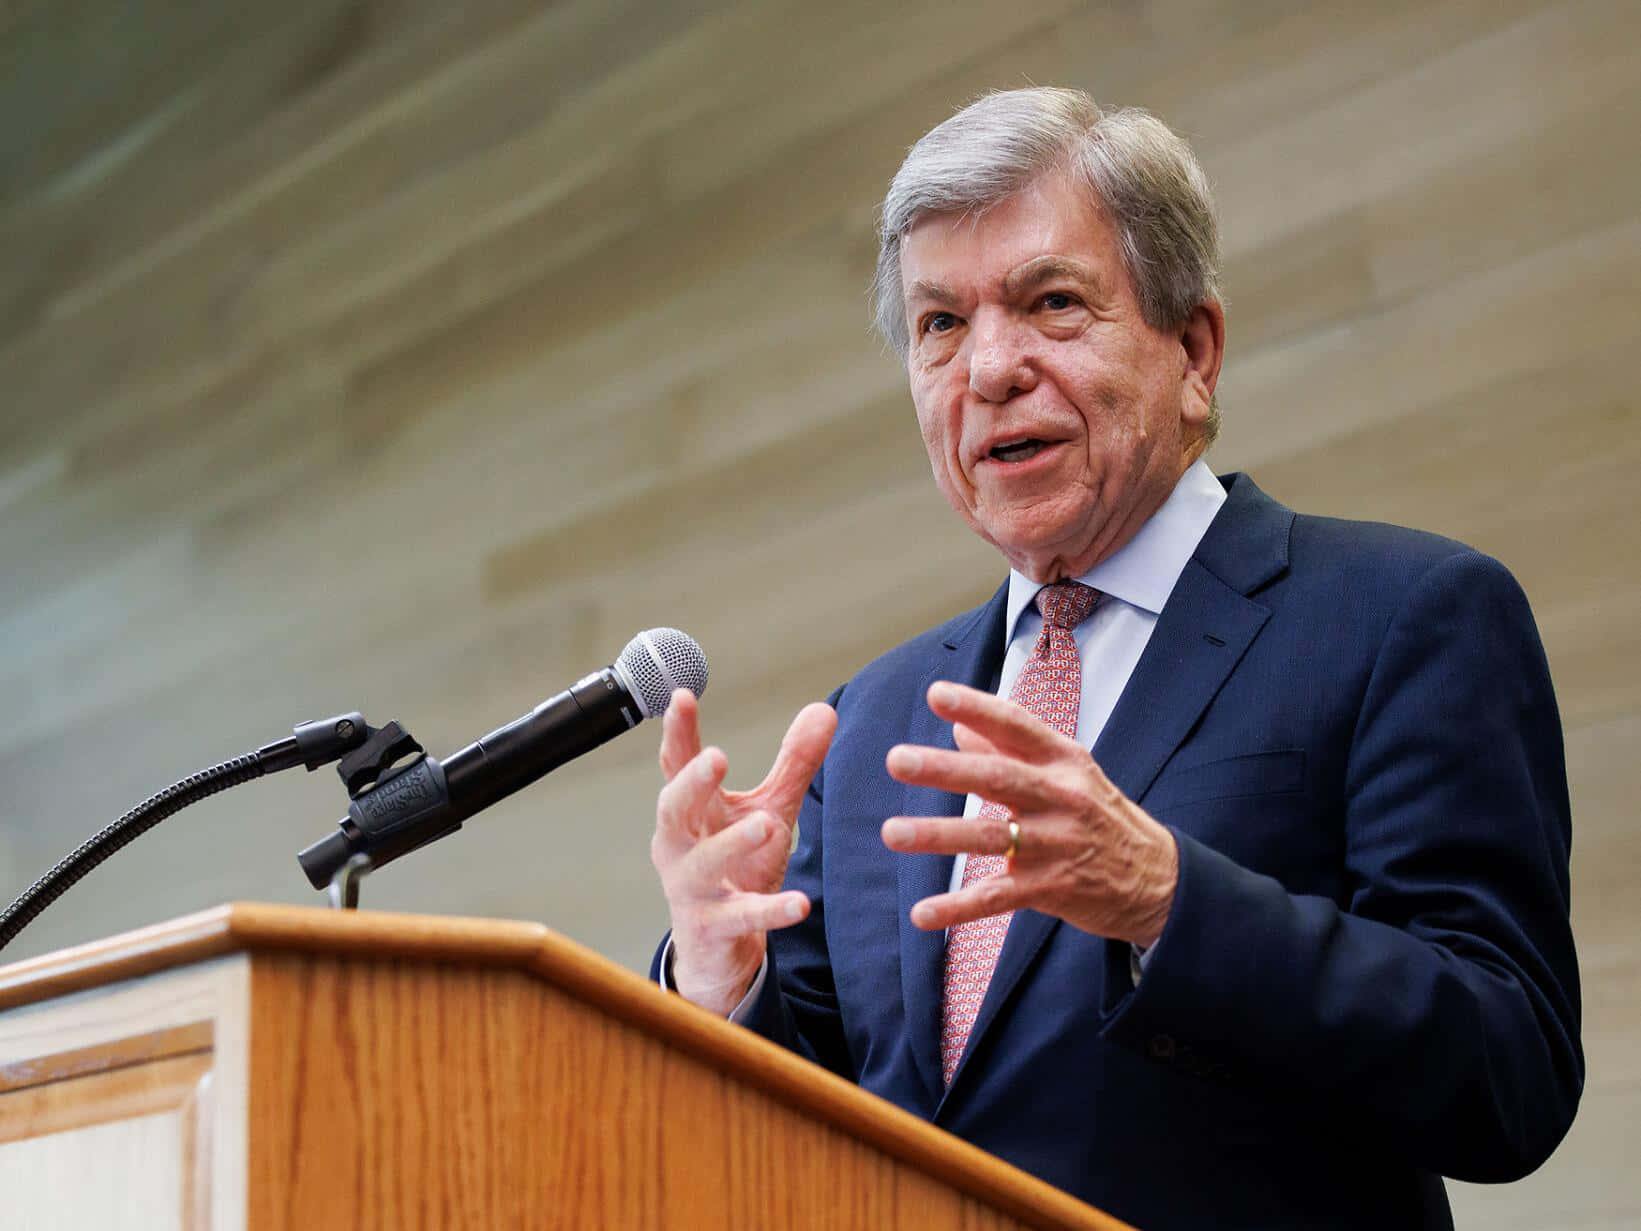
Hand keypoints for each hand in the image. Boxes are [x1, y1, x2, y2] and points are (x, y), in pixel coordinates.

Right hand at [651, 689, 835, 1014]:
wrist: (718, 948)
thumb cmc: (737, 865)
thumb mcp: (768, 809)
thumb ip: (793, 763)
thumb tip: (824, 708)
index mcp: (691, 812)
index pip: (677, 764)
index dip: (678, 731)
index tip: (682, 695)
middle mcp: (679, 846)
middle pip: (673, 809)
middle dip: (690, 783)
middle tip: (715, 757)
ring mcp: (692, 889)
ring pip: (703, 864)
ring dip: (732, 843)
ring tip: (766, 825)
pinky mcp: (714, 928)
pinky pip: (742, 917)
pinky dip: (769, 911)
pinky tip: (800, 905)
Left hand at [880, 681, 1177, 946]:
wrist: (1157, 878)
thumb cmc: (1099, 814)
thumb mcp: (1066, 772)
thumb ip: (1010, 750)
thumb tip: (959, 728)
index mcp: (1063, 761)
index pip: (1017, 727)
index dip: (977, 708)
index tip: (935, 695)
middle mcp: (1062, 797)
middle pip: (998, 778)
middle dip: (945, 770)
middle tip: (896, 760)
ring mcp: (1057, 844)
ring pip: (991, 837)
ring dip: (938, 835)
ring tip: (891, 832)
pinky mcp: (1052, 888)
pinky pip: (998, 899)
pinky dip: (958, 907)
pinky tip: (921, 913)